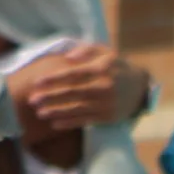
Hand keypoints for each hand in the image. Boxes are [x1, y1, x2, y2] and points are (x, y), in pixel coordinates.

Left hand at [19, 43, 148, 131]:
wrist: (142, 88)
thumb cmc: (118, 66)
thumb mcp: (106, 52)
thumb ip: (87, 50)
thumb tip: (67, 57)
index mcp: (102, 70)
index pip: (74, 74)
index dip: (55, 79)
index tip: (37, 82)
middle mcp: (104, 88)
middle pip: (72, 93)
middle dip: (51, 97)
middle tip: (32, 100)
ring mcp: (106, 104)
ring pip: (77, 109)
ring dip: (56, 112)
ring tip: (39, 113)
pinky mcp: (108, 118)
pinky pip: (85, 121)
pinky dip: (69, 123)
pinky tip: (55, 123)